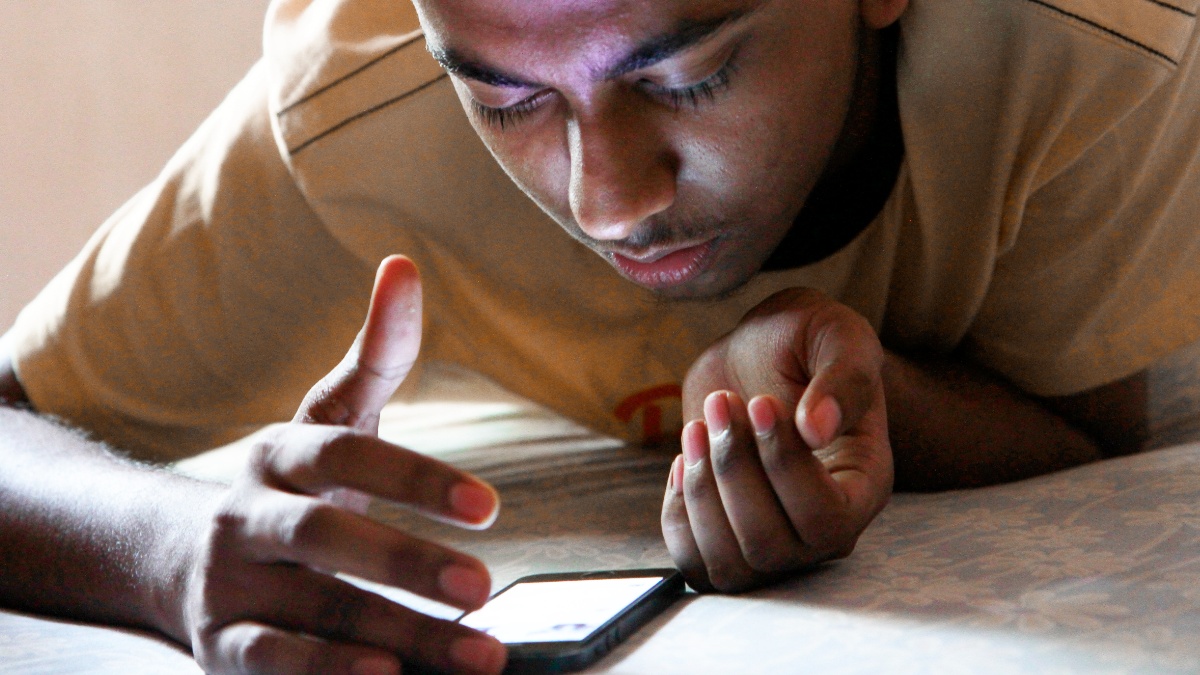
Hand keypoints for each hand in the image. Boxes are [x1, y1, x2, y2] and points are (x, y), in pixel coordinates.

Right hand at [180, 256, 506, 674]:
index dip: (413, 477)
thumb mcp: (327, 418)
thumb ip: (375, 355)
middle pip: (324, 533)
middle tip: (482, 587)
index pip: (345, 453)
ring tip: (472, 652)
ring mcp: (230, 580)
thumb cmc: (284, 483)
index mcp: (281, 452)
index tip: (489, 507)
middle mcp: (247, 513)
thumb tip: (405, 264)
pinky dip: (322, 673)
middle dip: (403, 561)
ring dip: (394, 631)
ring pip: (309, 605)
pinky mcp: (221, 641)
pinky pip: (267, 661)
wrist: (169, 551)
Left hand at [662, 288, 892, 591]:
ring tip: (697, 427)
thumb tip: (817, 429)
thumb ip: (843, 379)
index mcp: (864, 487)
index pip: (826, 518)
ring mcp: (774, 541)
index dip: (784, 467)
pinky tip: (685, 460)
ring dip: (702, 494)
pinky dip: (678, 516)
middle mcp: (823, 529)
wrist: (761, 352)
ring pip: (730, 565)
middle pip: (770, 546)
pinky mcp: (726, 537)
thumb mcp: (837, 337)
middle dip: (734, 471)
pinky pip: (694, 563)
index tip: (760, 400)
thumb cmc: (808, 343)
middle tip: (721, 403)